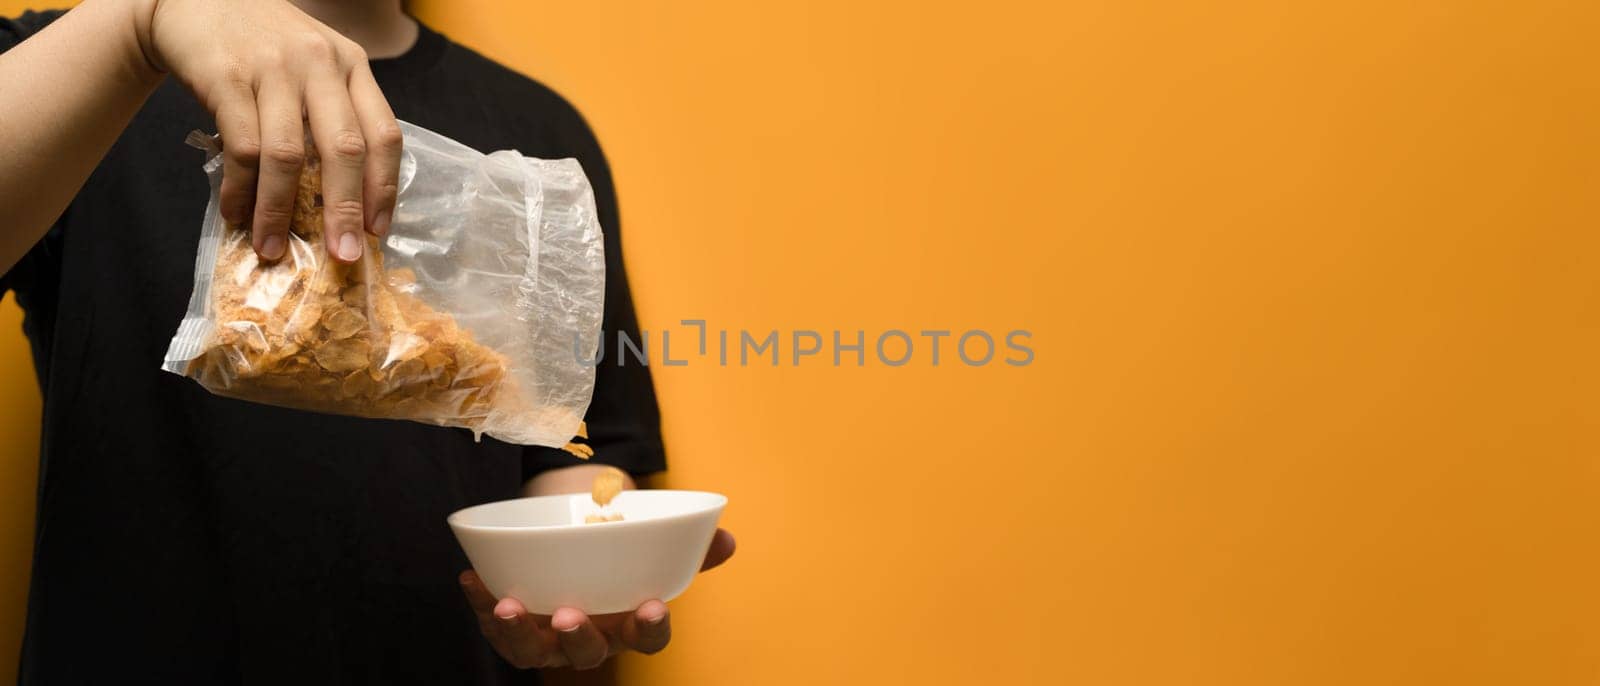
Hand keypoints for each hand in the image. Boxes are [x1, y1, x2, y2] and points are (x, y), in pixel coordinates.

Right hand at [138, 0, 401, 262]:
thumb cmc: (262, 47)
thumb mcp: (313, 66)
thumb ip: (333, 116)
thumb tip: (343, 201)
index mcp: (352, 66)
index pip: (384, 133)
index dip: (384, 187)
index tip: (378, 230)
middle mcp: (320, 64)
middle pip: (345, 149)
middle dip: (345, 210)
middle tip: (343, 255)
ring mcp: (274, 68)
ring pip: (288, 155)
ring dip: (280, 210)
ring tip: (273, 247)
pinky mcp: (227, 76)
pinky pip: (241, 147)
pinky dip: (240, 188)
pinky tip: (235, 213)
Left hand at [459, 528, 735, 669]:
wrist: (575, 536)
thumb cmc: (620, 551)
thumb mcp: (652, 542)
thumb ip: (690, 545)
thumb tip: (727, 539)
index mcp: (630, 622)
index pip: (648, 638)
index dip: (650, 627)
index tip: (653, 605)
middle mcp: (590, 637)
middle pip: (585, 653)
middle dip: (577, 638)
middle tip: (571, 615)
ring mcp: (547, 634)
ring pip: (531, 650)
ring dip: (517, 631)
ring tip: (508, 605)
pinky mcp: (512, 622)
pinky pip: (492, 622)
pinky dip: (478, 603)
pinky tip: (473, 578)